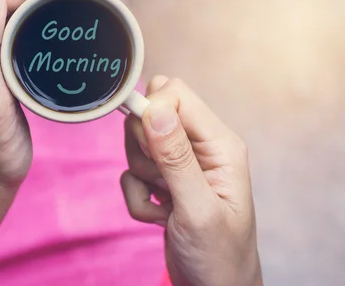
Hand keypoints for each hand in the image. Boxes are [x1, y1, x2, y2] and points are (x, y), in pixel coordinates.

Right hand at [121, 76, 261, 285]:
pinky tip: (161, 217)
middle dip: (143, 150)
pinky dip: (137, 199)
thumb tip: (155, 108)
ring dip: (140, 179)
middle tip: (162, 182)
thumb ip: (175, 157)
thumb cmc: (219, 255)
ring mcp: (178, 164)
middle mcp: (199, 147)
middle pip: (150, 115)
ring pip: (136, 145)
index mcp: (219, 144)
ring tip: (166, 205)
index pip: (176, 94)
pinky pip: (130, 174)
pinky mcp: (161, 181)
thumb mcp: (197, 208)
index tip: (145, 142)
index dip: (152, 110)